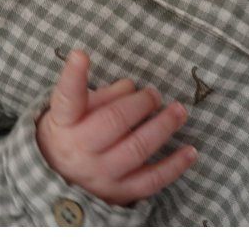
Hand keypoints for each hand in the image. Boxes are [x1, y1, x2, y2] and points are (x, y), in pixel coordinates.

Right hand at [36, 49, 196, 205]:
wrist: (58, 180)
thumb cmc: (70, 133)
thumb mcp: (73, 110)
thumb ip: (102, 95)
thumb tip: (132, 87)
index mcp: (63, 122)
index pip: (67, 98)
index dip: (74, 75)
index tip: (81, 55)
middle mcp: (79, 149)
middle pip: (113, 122)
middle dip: (140, 104)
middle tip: (155, 95)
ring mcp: (99, 174)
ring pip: (136, 150)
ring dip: (162, 127)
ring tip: (179, 111)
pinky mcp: (118, 193)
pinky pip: (151, 180)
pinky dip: (174, 166)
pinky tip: (190, 151)